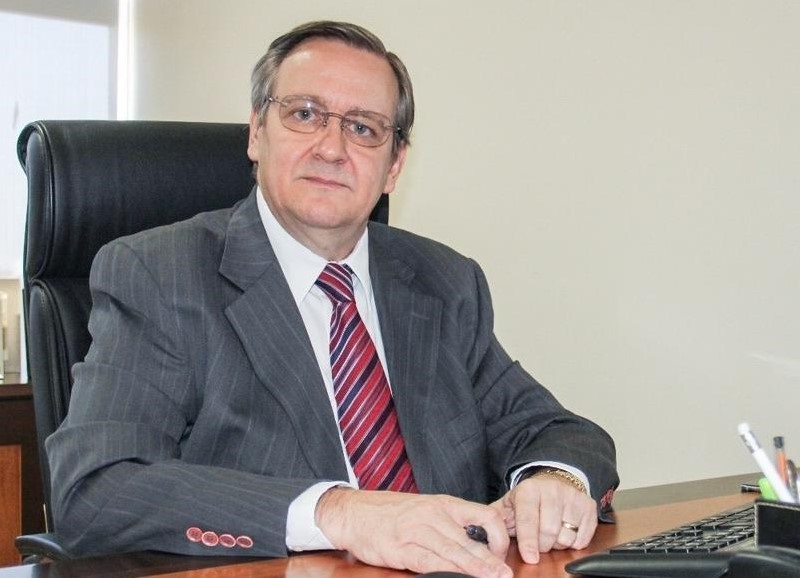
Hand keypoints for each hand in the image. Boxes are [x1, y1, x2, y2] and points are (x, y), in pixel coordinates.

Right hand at [315, 487, 512, 577]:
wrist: (353, 512)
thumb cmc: (390, 511)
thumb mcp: (425, 507)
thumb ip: (449, 522)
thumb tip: (478, 542)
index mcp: (443, 503)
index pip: (483, 515)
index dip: (497, 535)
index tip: (501, 553)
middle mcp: (432, 515)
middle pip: (469, 540)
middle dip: (491, 560)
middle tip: (506, 574)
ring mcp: (416, 531)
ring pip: (452, 552)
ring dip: (474, 568)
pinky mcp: (400, 548)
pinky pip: (428, 562)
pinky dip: (445, 571)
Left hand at [490, 474, 597, 563]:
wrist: (552, 482)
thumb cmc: (527, 500)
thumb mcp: (508, 504)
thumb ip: (495, 518)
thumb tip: (479, 532)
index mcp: (528, 490)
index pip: (528, 518)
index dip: (528, 541)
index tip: (530, 558)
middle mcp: (552, 490)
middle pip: (549, 531)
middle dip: (542, 545)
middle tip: (537, 543)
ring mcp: (572, 496)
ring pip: (566, 535)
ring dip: (557, 544)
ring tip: (550, 535)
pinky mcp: (588, 505)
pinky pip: (583, 537)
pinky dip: (574, 542)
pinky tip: (565, 532)